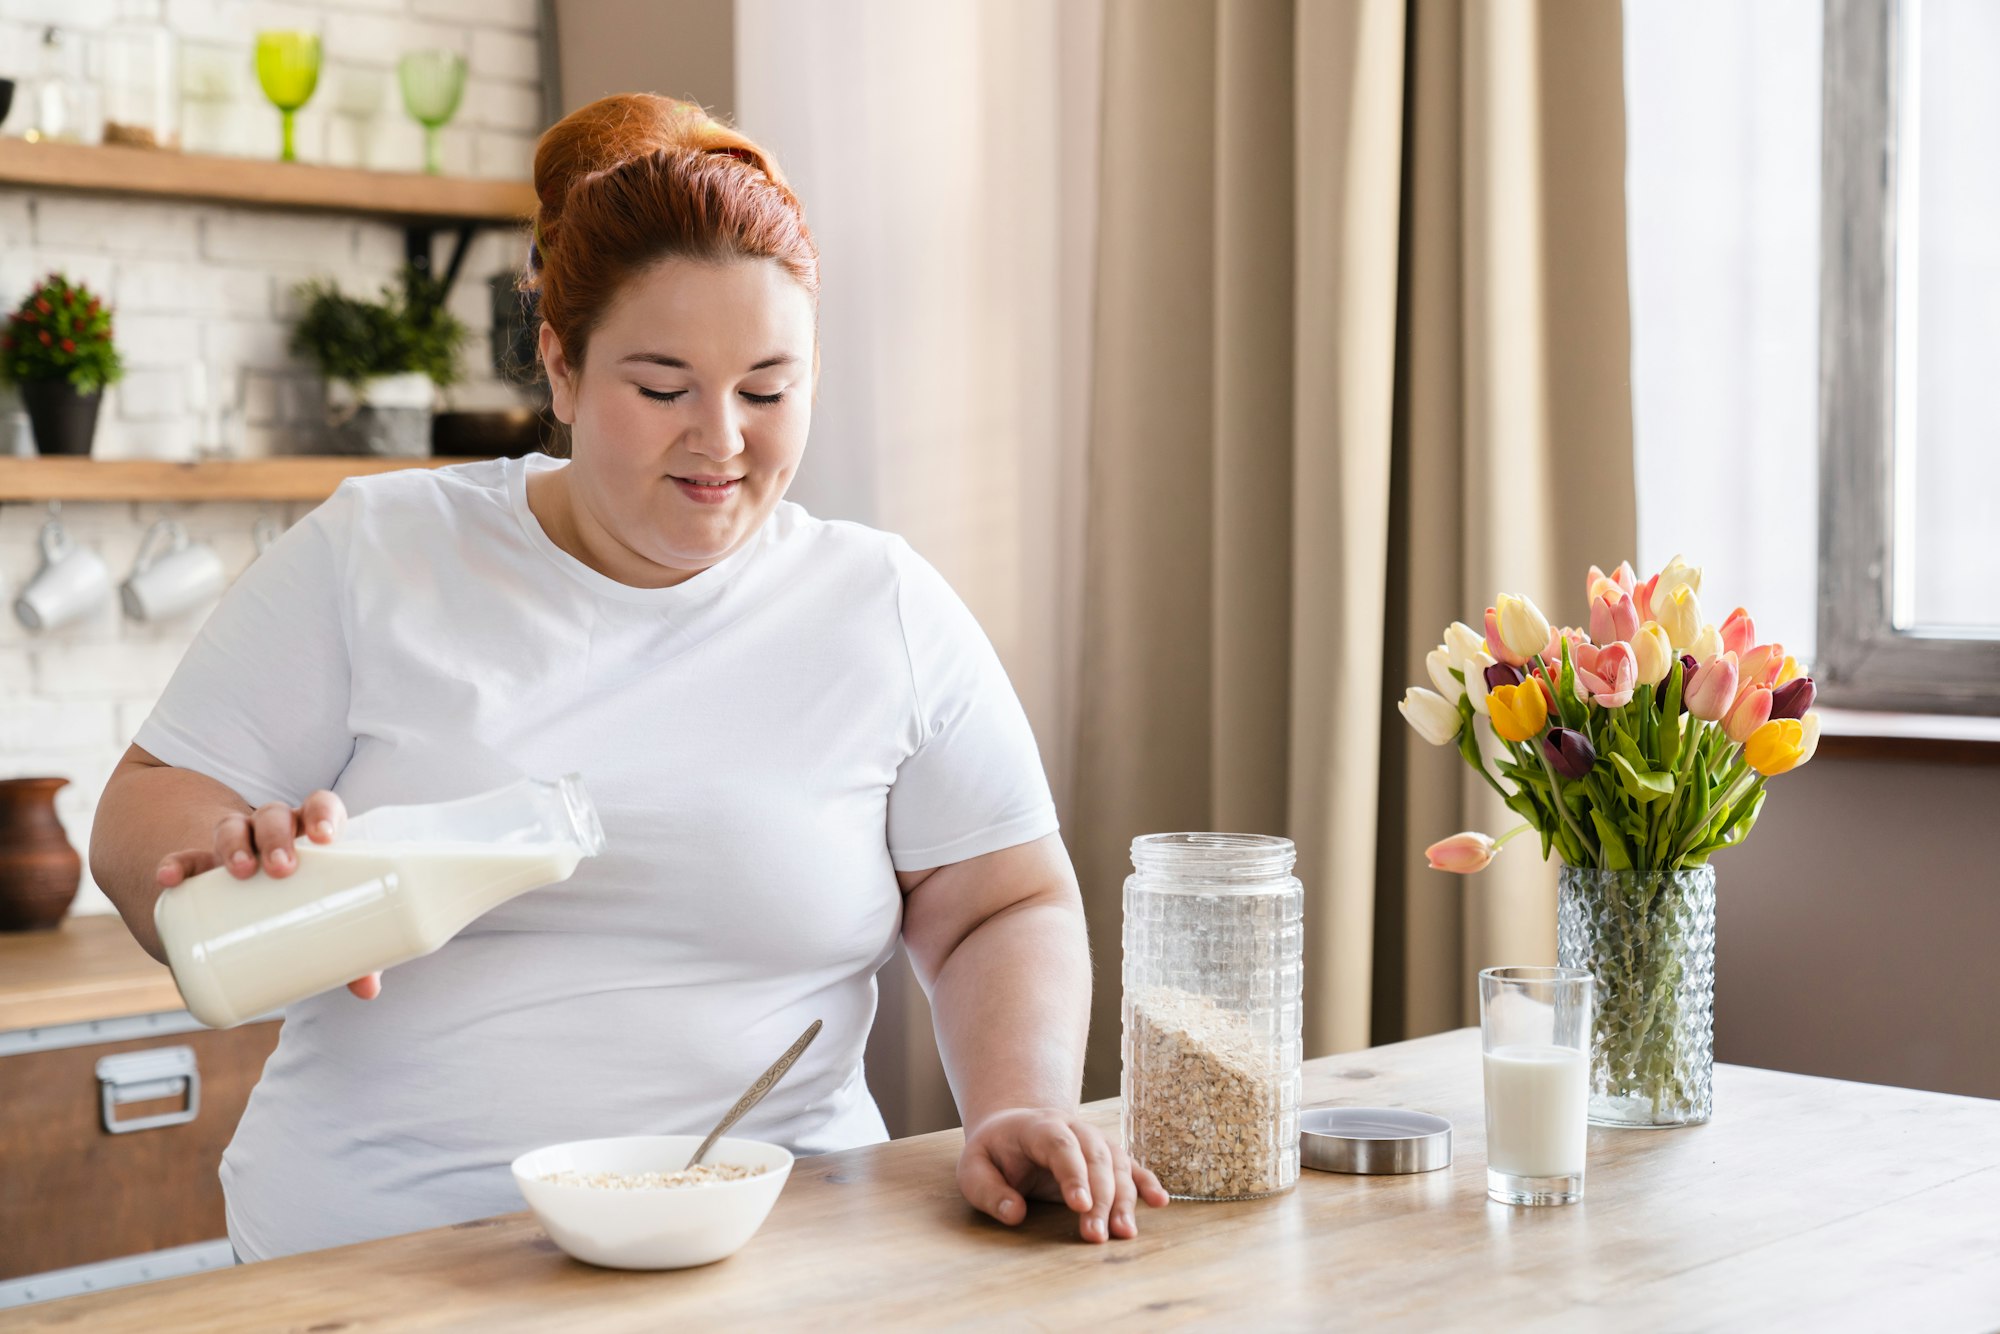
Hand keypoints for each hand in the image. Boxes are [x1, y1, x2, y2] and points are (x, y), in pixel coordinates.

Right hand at [154, 789, 381, 999]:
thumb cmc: (302, 908)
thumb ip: (349, 952)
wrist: (246, 907)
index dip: (322, 813)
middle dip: (277, 836)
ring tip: (240, 871)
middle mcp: (272, 834)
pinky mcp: (200, 871)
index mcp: (309, 836)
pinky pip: (184, 860)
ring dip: (235, 844)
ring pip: (232, 828)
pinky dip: (175, 866)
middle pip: (273, 816)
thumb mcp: (322, 922)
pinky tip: (169, 879)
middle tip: (283, 869)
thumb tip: (368, 989)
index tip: (325, 837)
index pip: (318, 807)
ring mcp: (234, 848)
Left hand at [958, 1108, 1167, 1242]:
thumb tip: (1014, 1215)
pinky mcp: (1107, 1157)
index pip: (1060, 1145)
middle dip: (1100, 1198)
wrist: (1014, 1129)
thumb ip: (988, 1192)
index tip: (1080, 1206)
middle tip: (1096, 1236)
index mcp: (1039, 1126)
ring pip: (1116, 1165)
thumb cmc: (993, 1154)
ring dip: (1123, 1199)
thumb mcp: (974, 1169)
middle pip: (1095, 1158)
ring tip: (1123, 1233)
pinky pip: (1131, 1167)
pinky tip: (1159, 1202)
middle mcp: (1074, 1128)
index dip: (1073, 1174)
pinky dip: (1146, 1183)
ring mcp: (1094, 1140)